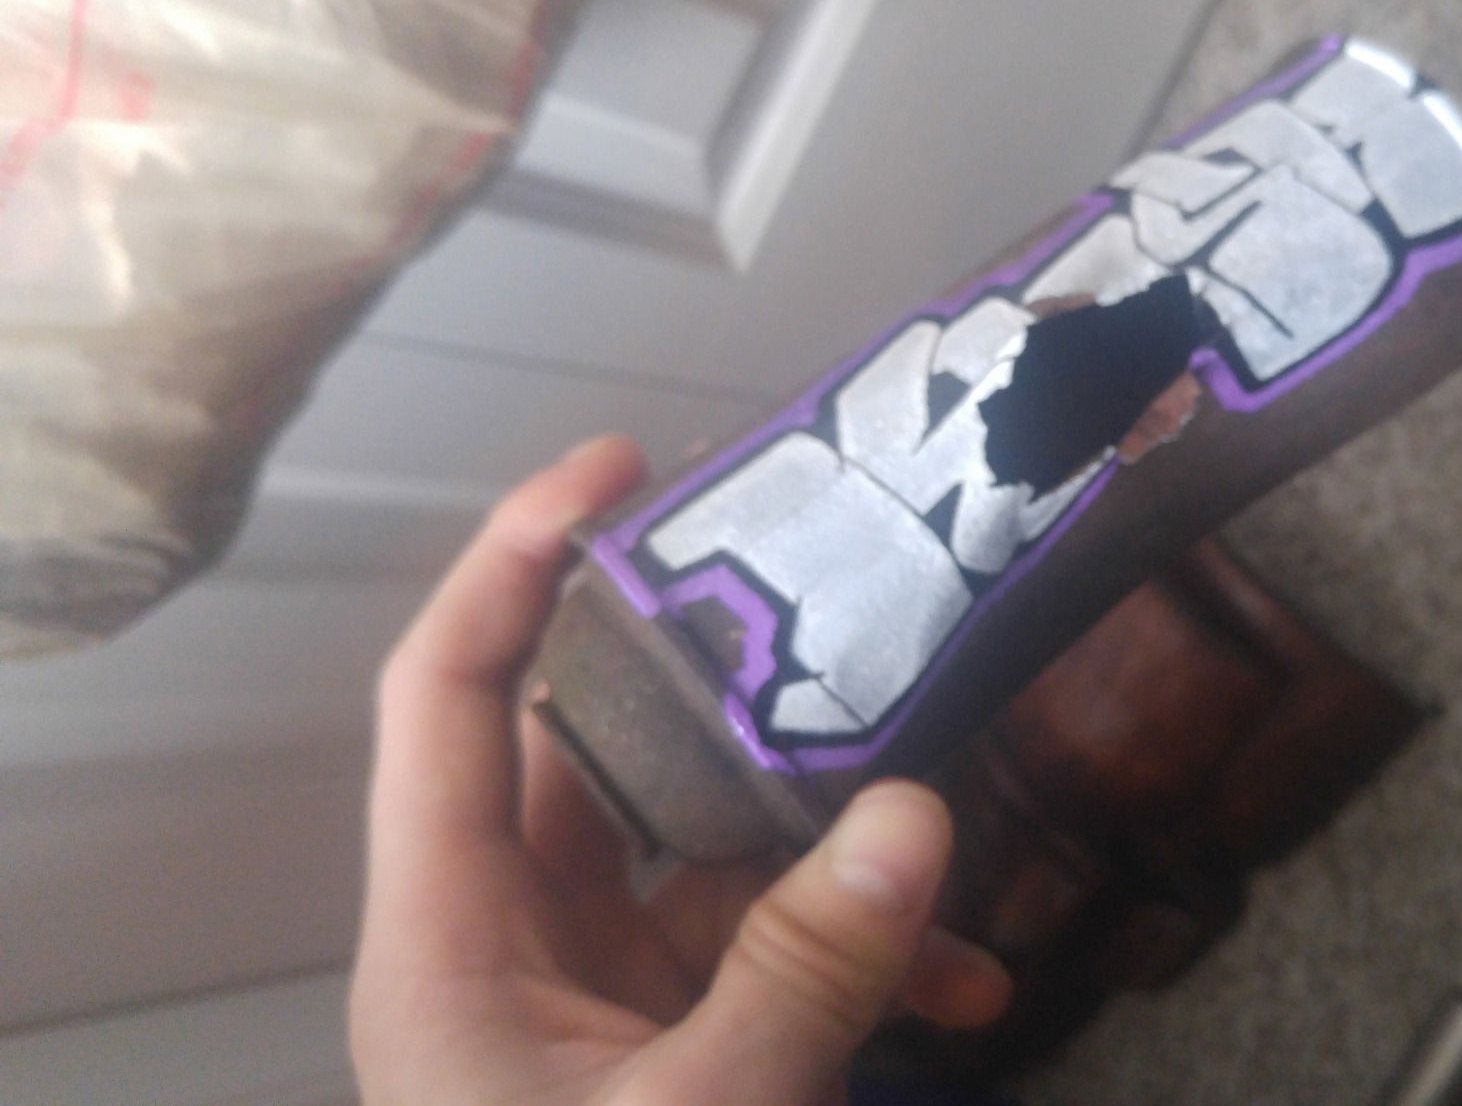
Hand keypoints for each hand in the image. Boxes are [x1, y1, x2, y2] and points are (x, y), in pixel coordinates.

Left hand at [350, 434, 1010, 1104]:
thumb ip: (803, 971)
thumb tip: (916, 814)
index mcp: (454, 942)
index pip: (449, 698)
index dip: (513, 563)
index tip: (617, 466)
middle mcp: (516, 946)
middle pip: (602, 749)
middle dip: (712, 674)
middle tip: (804, 575)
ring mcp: (601, 997)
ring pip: (710, 854)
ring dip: (824, 841)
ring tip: (929, 795)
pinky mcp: (679, 1046)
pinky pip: (769, 961)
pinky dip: (862, 961)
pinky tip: (962, 983)